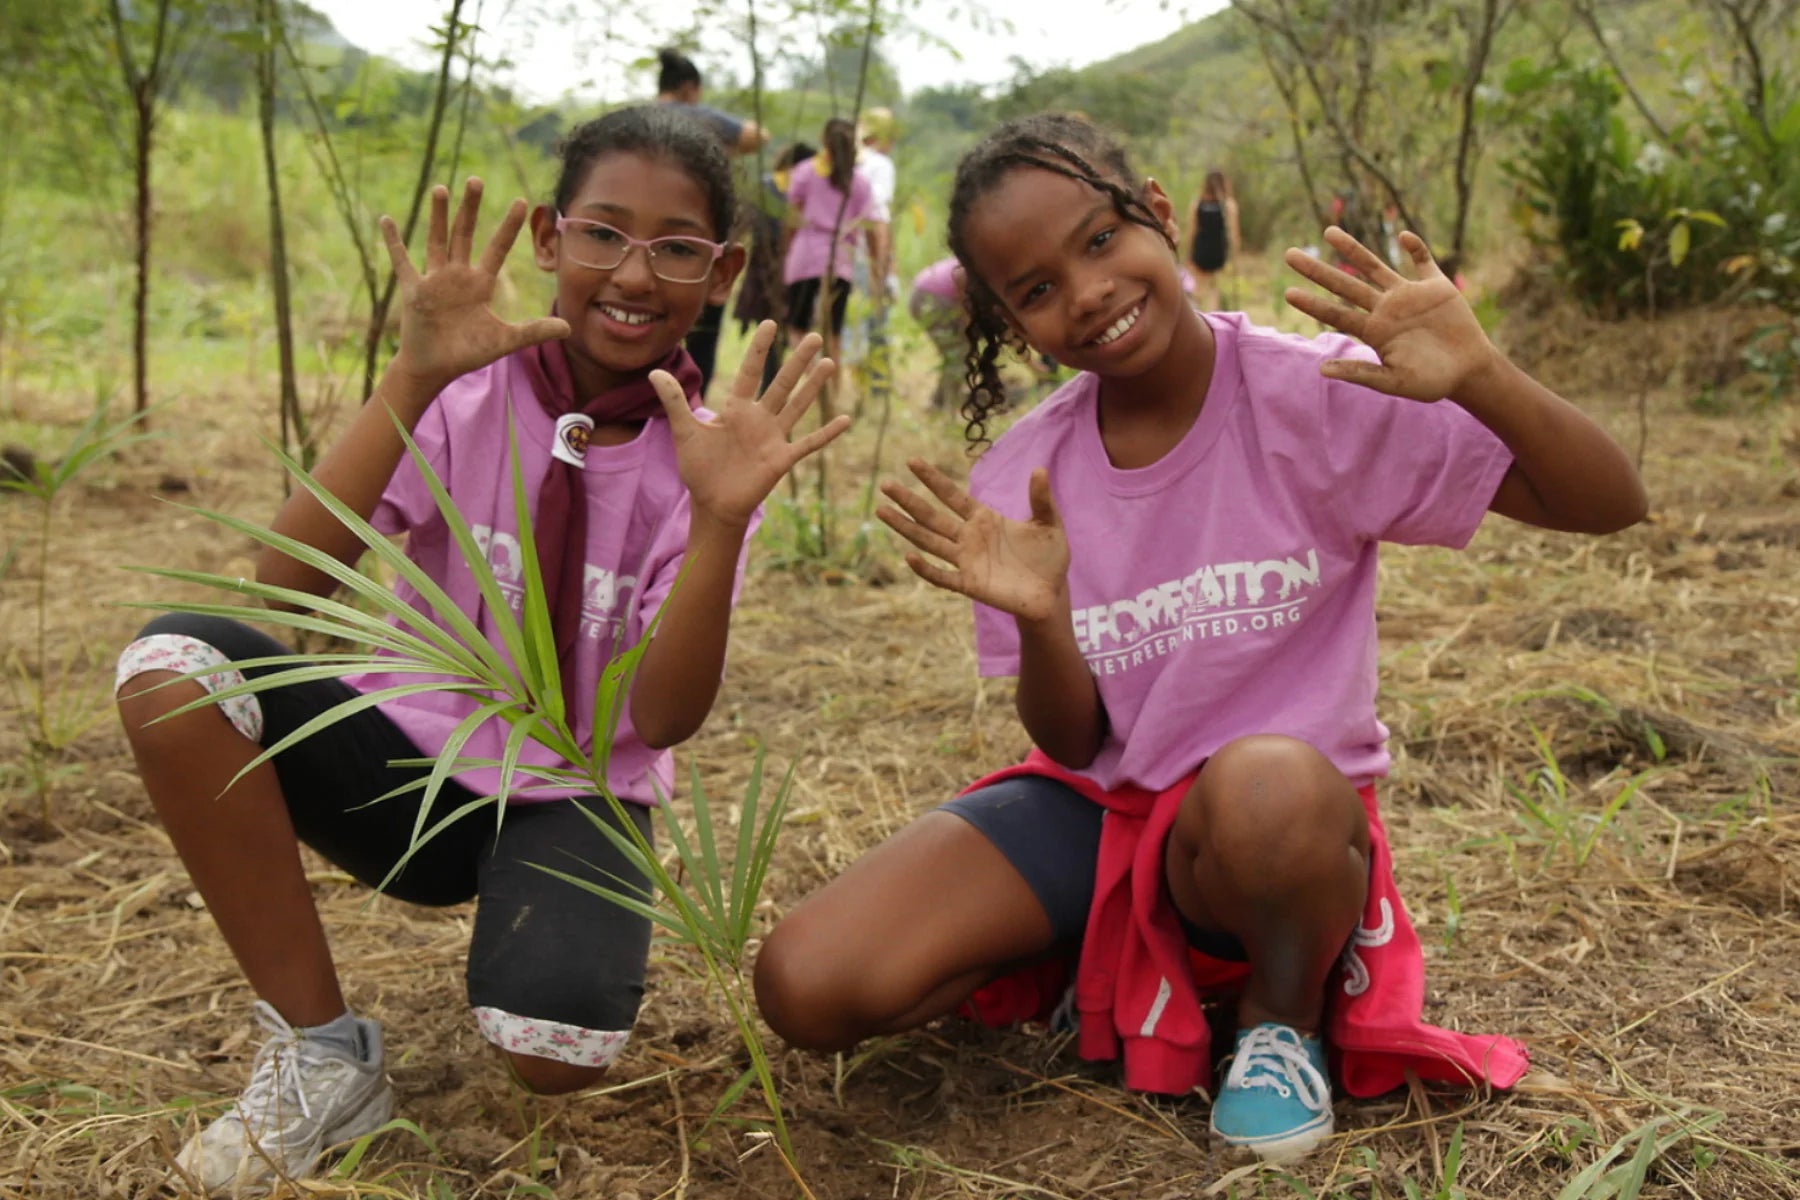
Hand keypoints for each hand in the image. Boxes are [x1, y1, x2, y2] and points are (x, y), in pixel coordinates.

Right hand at [381, 178, 568, 389]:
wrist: (435, 368)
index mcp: (480, 284)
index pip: (498, 248)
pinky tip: (386, 219)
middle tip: (477, 180)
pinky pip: (402, 262)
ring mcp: (434, 280)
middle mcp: (458, 275)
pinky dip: (393, 242)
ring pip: (437, 240)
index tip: (522, 201)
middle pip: (465, 234)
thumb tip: (569, 328)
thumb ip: (534, 331)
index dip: (509, 226)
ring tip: (441, 188)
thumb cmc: (467, 353)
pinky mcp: (413, 290)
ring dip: (438, 215)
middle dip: (470, 208)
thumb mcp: (504, 341)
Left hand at [652, 321, 849, 526]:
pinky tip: (845, 419)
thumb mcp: (685, 431)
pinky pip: (809, 444)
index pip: (750, 371)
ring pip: (798, 406)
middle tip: (814, 336)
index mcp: (736, 409)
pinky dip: (826, 433)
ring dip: (813, 387)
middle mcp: (759, 418)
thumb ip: (674, 401)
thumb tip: (654, 370)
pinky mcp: (782, 459)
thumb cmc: (699, 468)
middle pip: (782, 383)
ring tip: (829, 363)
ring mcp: (774, 438)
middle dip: (797, 361)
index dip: (760, 349)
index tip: (770, 324)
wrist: (712, 503)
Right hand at [878, 462, 1069, 621]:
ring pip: (929, 542)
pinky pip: (942, 576)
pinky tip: (909, 556)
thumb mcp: (1050, 524)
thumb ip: (1042, 499)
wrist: (1051, 594)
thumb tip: (1039, 469)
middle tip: (885, 484)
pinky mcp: (970, 585)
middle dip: (908, 500)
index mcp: (984, 519)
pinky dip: (926, 569)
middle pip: (931, 516)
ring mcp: (967, 561)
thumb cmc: (1050, 558)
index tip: (911, 461)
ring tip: (882, 511)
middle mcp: (969, 537)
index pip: (952, 495)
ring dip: (905, 528)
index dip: (932, 479)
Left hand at [1283, 226, 1499, 401]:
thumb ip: (1361, 373)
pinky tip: (1403, 236)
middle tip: (1289, 255)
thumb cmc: (1432, 382)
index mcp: (1374, 331)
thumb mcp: (1394, 381)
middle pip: (1345, 285)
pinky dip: (1415, 248)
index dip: (1312, 304)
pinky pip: (1423, 261)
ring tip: (1328, 232)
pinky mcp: (1435, 286)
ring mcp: (1408, 295)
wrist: (1468, 371)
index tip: (1288, 293)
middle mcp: (1385, 309)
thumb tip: (1321, 370)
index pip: (1336, 314)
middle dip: (1318, 271)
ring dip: (1351, 249)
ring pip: (1373, 265)